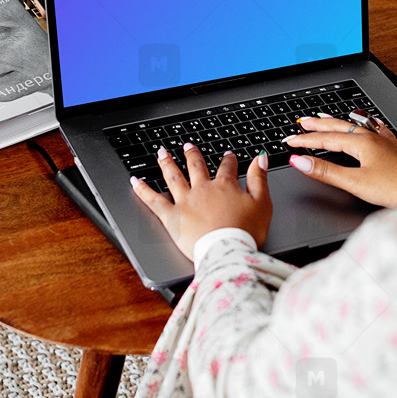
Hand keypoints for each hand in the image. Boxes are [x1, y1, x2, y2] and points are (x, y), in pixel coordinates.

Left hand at [130, 143, 272, 261]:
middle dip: (192, 155)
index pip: (227, 167)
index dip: (228, 159)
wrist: (227, 251)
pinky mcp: (172, 217)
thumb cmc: (246, 231)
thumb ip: (259, 179)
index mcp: (224, 186)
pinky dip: (143, 190)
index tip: (228, 155)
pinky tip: (135, 181)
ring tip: (161, 152)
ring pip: (173, 177)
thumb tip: (260, 158)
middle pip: (196, 167)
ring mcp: (185, 202)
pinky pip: (154, 200)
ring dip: (167, 163)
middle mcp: (202, 189)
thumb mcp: (262, 203)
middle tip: (188, 146)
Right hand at [285, 115, 396, 207]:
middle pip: (338, 127)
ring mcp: (383, 141)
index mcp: (361, 143)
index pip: (325, 139)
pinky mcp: (393, 149)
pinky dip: (361, 126)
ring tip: (325, 118)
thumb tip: (300, 161)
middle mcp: (372, 137)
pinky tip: (365, 125)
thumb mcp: (355, 182)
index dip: (305, 140)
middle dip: (317, 125)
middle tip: (301, 122)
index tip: (289, 141)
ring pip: (354, 126)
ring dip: (336, 123)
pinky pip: (372, 130)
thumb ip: (326, 172)